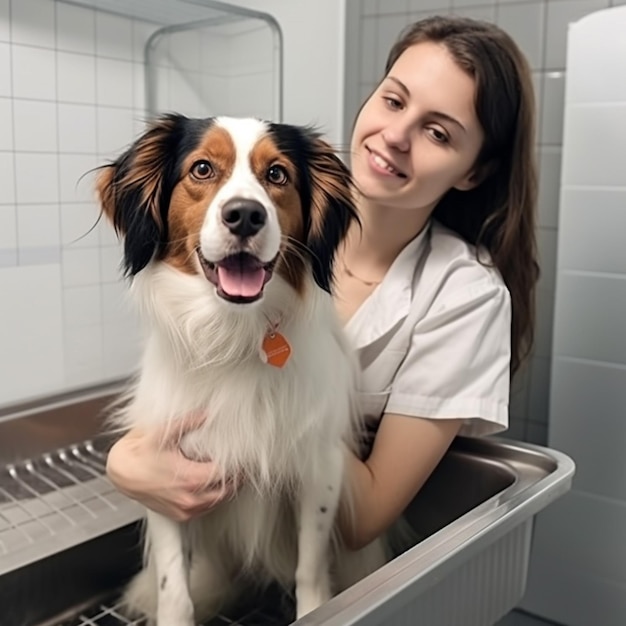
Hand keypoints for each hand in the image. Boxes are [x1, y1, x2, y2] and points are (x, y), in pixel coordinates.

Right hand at [105, 416, 237, 521]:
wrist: (122, 472)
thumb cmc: (141, 453)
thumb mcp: (165, 433)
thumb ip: (190, 421)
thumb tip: (208, 414)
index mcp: (191, 479)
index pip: (226, 475)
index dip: (239, 466)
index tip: (246, 457)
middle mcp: (189, 499)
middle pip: (227, 491)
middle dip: (237, 478)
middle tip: (244, 465)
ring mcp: (184, 509)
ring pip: (218, 502)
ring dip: (227, 489)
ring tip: (233, 474)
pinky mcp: (179, 515)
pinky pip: (205, 510)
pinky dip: (214, 499)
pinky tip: (215, 486)